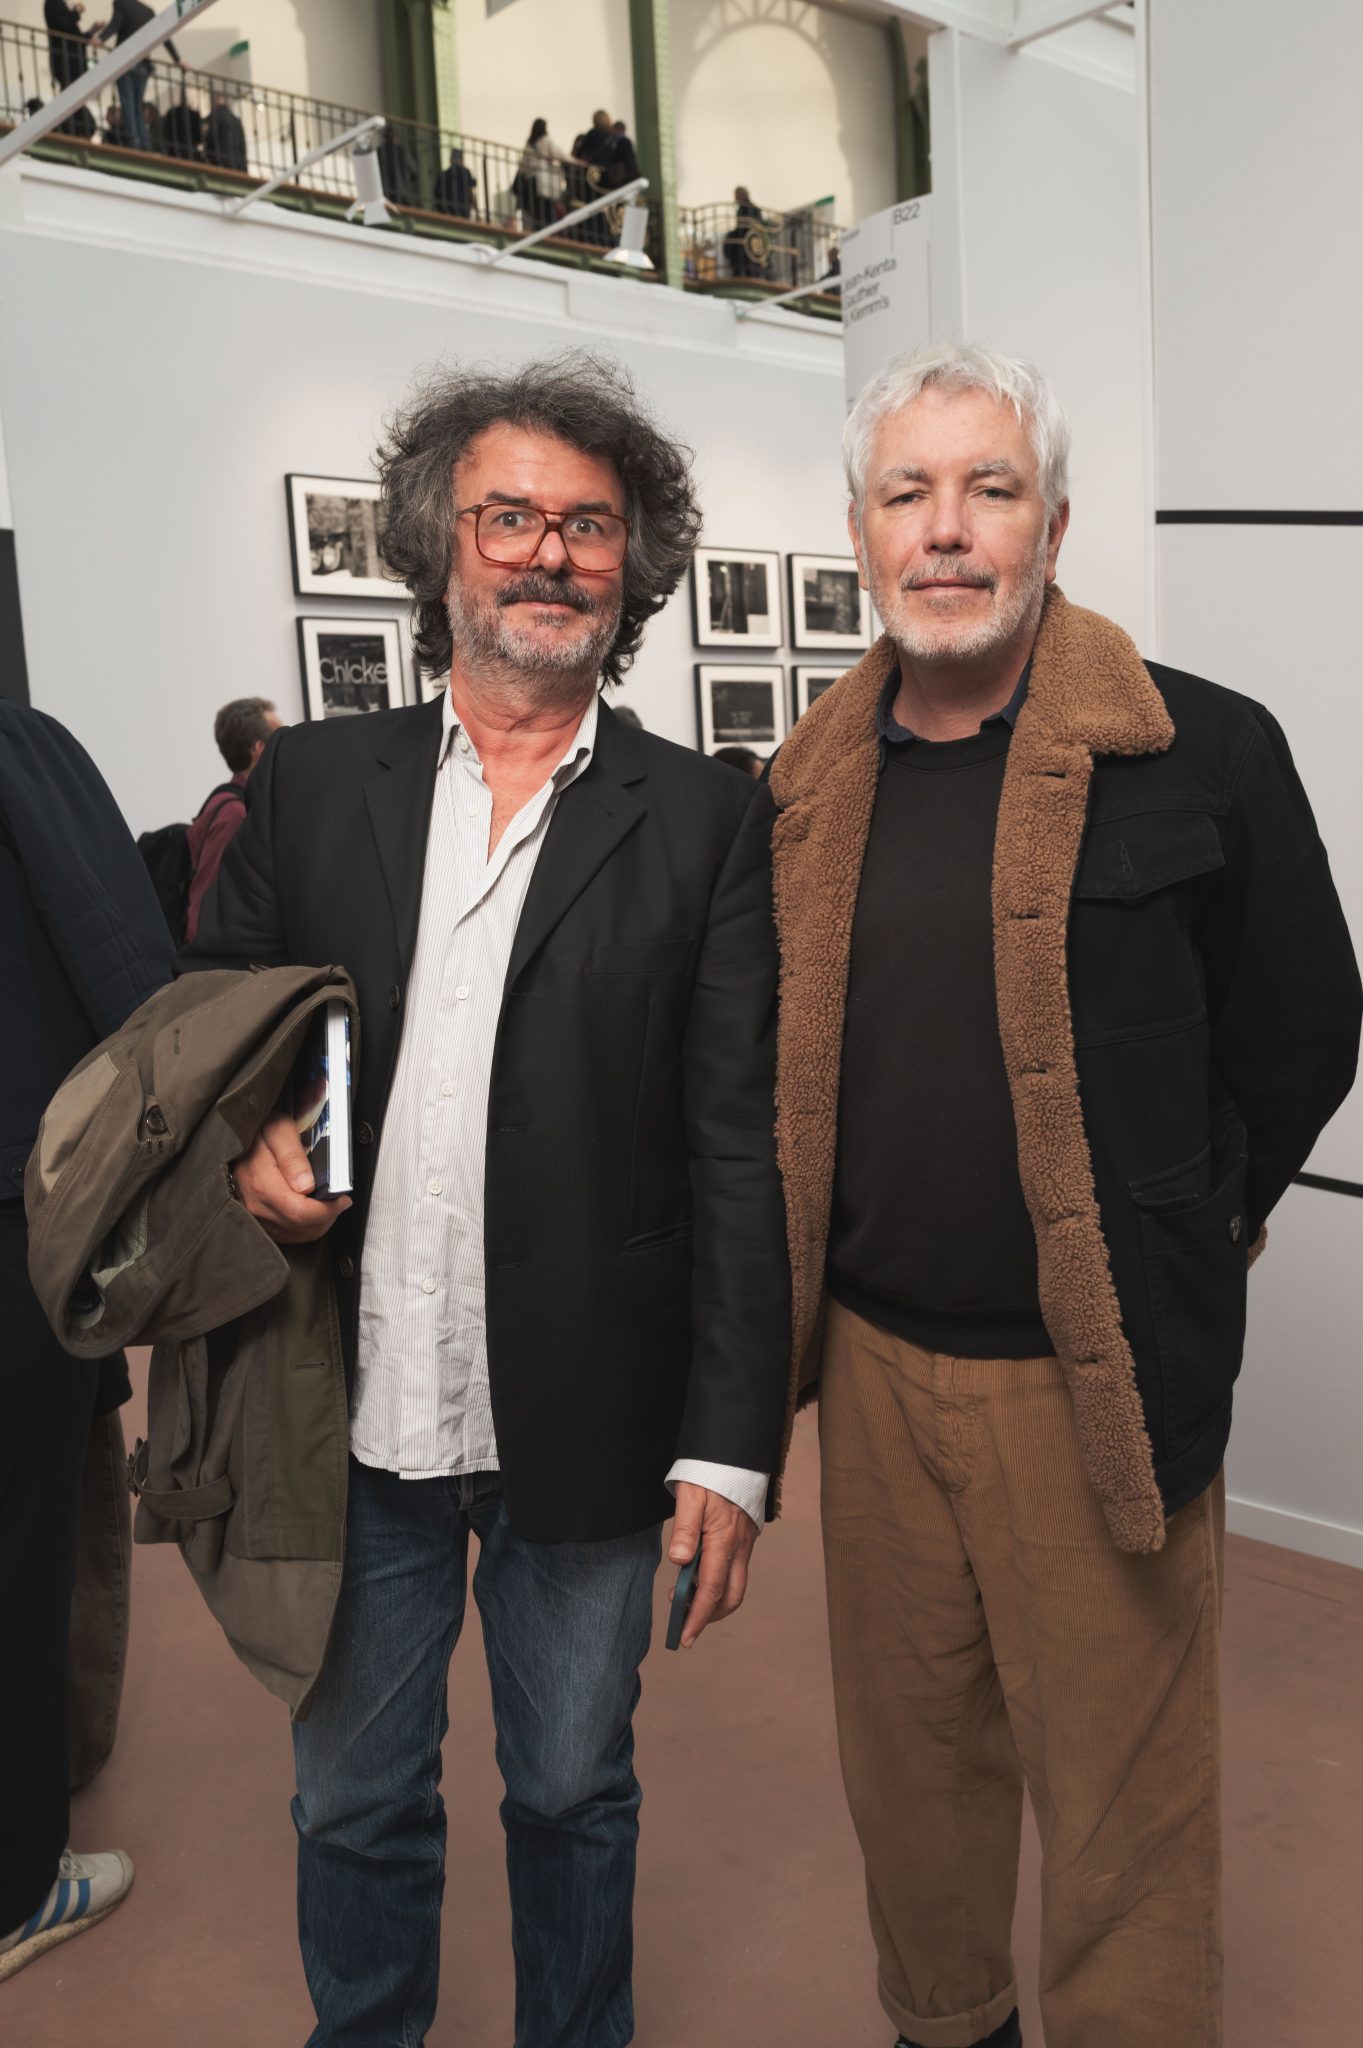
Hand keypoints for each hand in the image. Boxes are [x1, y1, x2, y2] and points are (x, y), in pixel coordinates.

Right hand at [233, 1111, 350, 1242]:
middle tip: (338, 1200)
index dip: (328, 1210)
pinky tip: (310, 1210)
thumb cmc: (260, 1133)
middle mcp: (256, 1205)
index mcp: (262, 1184)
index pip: (302, 1213)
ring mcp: (255, 1216)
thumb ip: (293, 1157)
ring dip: (318, 1223)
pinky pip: (287, 1234)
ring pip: (297, 1234)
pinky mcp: (258, 1221)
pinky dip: (304, 1227)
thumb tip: (308, 1186)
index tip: (342, 1199)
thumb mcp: (280, 1131)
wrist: (238, 1140)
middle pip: (302, 1227)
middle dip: (327, 1216)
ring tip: (326, 1204)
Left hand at [666, 1483, 758, 1648]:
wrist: (736, 1452)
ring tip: (688, 1602)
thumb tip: (679, 1561)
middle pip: (730, 1596)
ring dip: (715, 1602)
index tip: (684, 1635)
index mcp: (723, 1539)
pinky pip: (737, 1570)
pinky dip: (721, 1583)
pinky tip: (701, 1578)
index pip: (711, 1589)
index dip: (697, 1615)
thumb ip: (684, 1529)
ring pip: (736, 1585)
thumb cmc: (709, 1472)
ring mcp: (745, 1543)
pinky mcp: (746, 1537)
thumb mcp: (690, 1496)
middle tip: (685, 1628)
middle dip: (709, 1616)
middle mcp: (738, 1546)